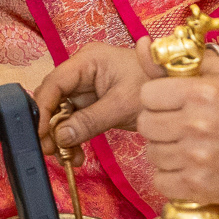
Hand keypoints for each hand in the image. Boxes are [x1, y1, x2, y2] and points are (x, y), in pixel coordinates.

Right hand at [35, 38, 157, 146]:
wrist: (178, 93)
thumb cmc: (153, 87)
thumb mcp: (122, 106)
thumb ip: (89, 120)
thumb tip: (60, 137)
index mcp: (87, 60)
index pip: (55, 82)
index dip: (43, 107)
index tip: (39, 133)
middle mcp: (82, 71)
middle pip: (55, 97)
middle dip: (50, 124)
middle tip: (49, 150)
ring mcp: (87, 86)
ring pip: (63, 111)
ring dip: (61, 135)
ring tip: (65, 158)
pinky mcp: (94, 101)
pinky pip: (76, 119)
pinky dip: (74, 136)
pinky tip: (76, 155)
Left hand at [137, 67, 218, 206]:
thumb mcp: (218, 75)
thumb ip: (175, 60)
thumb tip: (143, 44)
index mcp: (200, 93)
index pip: (146, 95)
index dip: (156, 99)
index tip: (169, 104)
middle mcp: (197, 125)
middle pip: (145, 125)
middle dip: (157, 124)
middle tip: (176, 126)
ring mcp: (198, 159)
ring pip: (152, 154)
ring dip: (164, 151)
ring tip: (183, 147)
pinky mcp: (201, 187)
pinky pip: (161, 182)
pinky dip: (169, 177)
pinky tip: (186, 168)